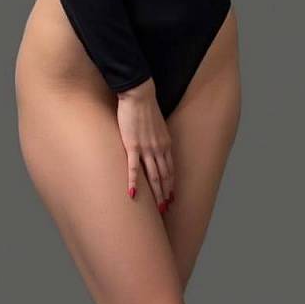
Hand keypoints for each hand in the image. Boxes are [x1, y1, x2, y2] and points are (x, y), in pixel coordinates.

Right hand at [116, 78, 174, 213]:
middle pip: (164, 176)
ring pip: (153, 176)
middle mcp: (159, 149)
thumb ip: (157, 136)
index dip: (171, 184)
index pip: (170, 168)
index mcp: (165, 143)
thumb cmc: (145, 106)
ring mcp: (146, 149)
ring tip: (157, 208)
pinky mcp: (132, 146)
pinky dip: (134, 182)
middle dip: (165, 193)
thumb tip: (154, 144)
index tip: (172, 196)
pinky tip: (133, 194)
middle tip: (166, 208)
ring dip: (156, 193)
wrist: (139, 95)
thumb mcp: (157, 124)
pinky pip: (134, 168)